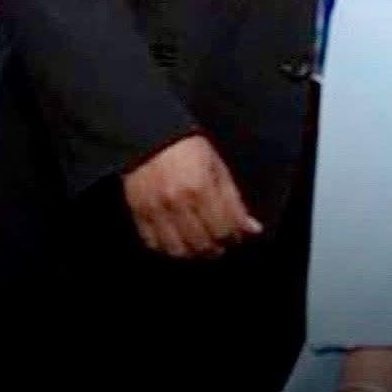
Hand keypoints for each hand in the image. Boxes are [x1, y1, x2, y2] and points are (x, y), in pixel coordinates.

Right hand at [121, 133, 261, 258]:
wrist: (150, 137)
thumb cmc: (190, 150)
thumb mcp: (218, 167)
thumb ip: (234, 200)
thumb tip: (252, 228)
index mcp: (202, 188)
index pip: (224, 228)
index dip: (234, 237)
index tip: (238, 236)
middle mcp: (178, 202)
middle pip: (202, 243)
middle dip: (217, 248)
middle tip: (222, 245)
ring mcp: (156, 210)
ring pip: (178, 250)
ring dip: (194, 254)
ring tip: (202, 247)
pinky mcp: (138, 214)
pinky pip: (153, 243)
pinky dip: (168, 249)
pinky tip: (179, 243)